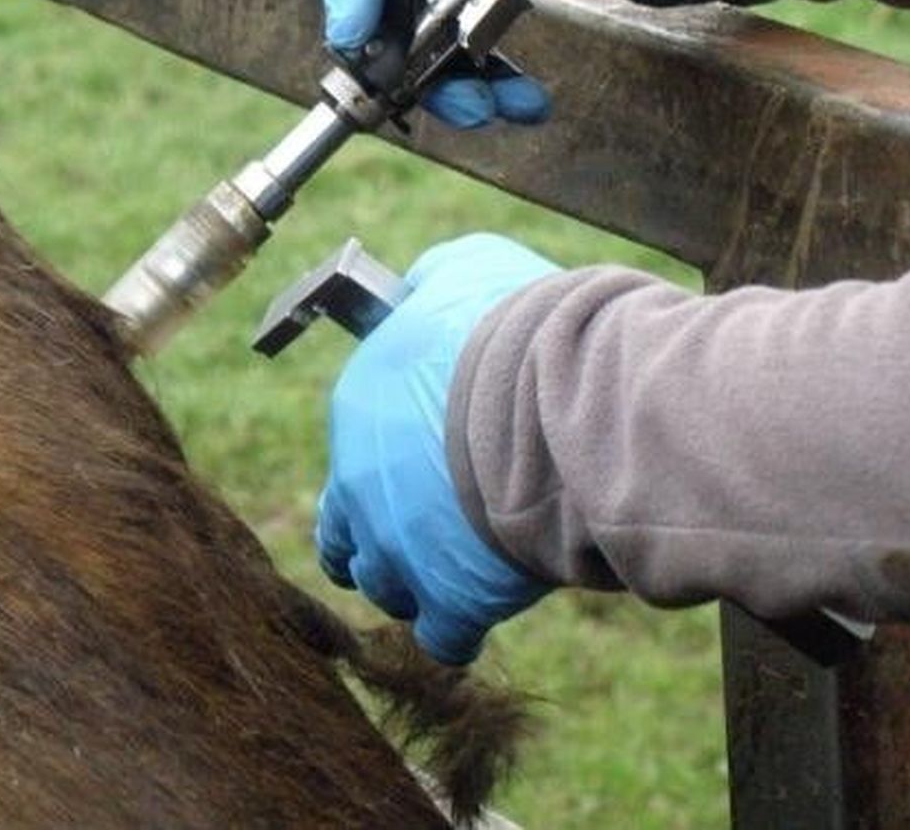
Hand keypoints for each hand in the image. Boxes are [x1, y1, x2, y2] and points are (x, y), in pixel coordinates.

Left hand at [316, 233, 560, 664]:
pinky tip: (483, 606)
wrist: (566, 395)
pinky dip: (459, 628)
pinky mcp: (452, 599)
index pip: (352, 447)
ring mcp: (401, 550)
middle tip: (422, 529)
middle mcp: (359, 486)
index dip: (391, 456)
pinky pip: (442, 638)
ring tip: (456, 566)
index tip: (426, 457)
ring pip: (383, 587)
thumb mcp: (461, 271)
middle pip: (343, 534)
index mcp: (358, 409)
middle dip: (376, 536)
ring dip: (414, 580)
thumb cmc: (517, 325)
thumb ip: (429, 285)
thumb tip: (419, 288)